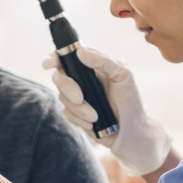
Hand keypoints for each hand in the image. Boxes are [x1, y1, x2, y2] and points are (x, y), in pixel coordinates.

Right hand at [43, 46, 172, 176]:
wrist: (131, 131)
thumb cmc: (130, 100)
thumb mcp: (122, 75)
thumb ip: (103, 60)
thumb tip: (80, 51)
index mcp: (91, 65)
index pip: (67, 56)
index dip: (54, 58)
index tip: (51, 64)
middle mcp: (81, 79)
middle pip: (59, 76)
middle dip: (68, 88)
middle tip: (79, 98)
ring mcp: (76, 96)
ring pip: (62, 97)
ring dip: (79, 108)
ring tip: (96, 116)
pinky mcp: (75, 113)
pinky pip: (66, 113)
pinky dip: (79, 119)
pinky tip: (93, 123)